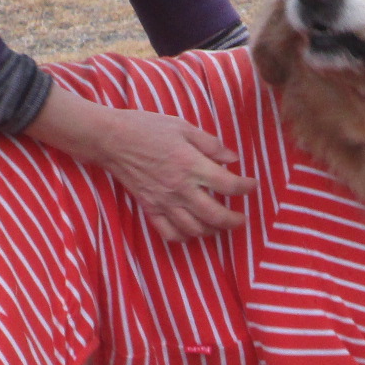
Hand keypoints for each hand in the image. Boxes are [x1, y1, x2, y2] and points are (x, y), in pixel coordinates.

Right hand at [26, 86, 254, 240]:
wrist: (112, 140)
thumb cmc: (147, 128)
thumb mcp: (183, 127)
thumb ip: (210, 144)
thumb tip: (232, 158)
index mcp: (191, 165)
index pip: (228, 184)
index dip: (246, 187)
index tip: (251, 185)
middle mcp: (180, 188)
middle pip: (215, 215)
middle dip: (234, 220)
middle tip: (241, 218)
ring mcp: (164, 202)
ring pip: (194, 229)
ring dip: (211, 231)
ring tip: (219, 227)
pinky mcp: (150, 208)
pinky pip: (169, 233)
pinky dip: (183, 238)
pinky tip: (191, 232)